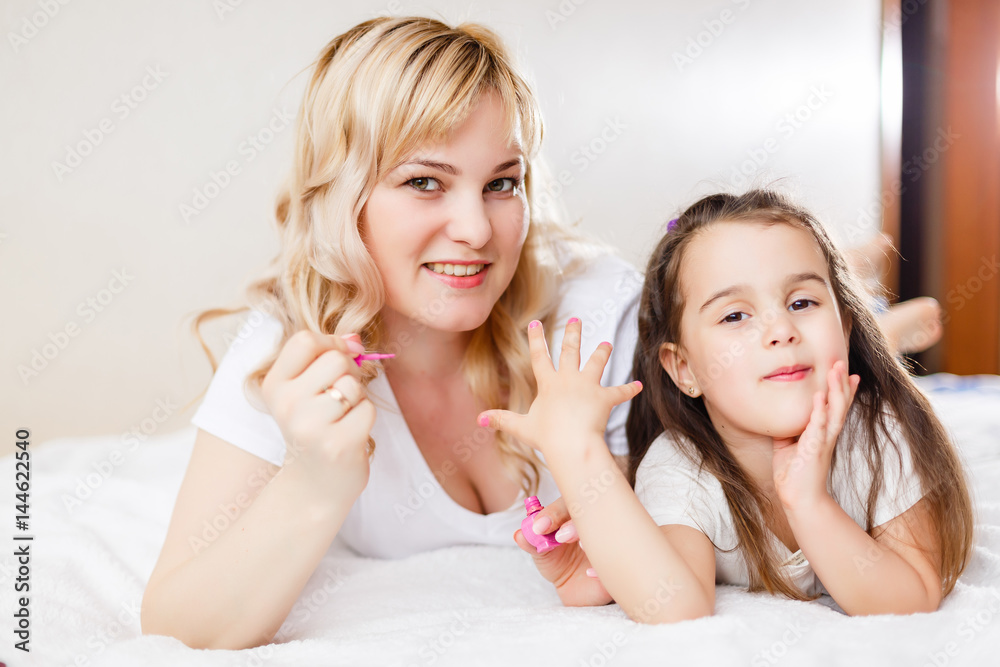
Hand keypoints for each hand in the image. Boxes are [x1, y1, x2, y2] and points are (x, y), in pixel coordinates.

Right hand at [261, 330, 376, 502]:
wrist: (314, 484)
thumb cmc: (315, 428)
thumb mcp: (306, 390)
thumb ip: (325, 357)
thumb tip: (355, 337)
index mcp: (274, 385)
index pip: (304, 340)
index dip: (331, 343)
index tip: (340, 358)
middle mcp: (286, 405)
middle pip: (336, 359)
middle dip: (350, 372)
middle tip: (341, 396)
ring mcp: (310, 427)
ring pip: (353, 385)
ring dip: (357, 398)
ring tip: (342, 417)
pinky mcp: (337, 445)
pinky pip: (367, 409)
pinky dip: (365, 418)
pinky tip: (349, 433)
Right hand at [477, 318, 641, 456]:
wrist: (571, 443)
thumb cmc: (546, 436)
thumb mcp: (521, 427)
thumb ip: (502, 420)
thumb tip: (479, 419)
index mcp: (548, 383)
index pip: (539, 356)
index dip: (536, 339)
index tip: (535, 323)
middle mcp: (568, 379)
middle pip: (570, 351)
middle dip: (572, 334)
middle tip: (576, 319)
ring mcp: (587, 386)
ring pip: (596, 364)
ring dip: (601, 353)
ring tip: (606, 344)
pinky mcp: (604, 398)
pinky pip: (619, 392)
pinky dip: (629, 389)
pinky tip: (639, 385)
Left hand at [513, 497, 611, 606]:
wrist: (574, 587)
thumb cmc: (558, 559)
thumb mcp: (542, 551)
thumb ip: (531, 542)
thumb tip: (519, 534)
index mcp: (577, 513)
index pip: (569, 504)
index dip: (554, 513)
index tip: (539, 527)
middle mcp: (596, 522)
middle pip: (592, 513)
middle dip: (575, 523)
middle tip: (560, 537)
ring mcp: (610, 539)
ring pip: (608, 532)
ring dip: (593, 538)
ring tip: (580, 546)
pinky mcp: (619, 561)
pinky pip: (618, 560)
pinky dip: (603, 566)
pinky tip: (591, 573)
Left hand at [772, 360, 859, 513]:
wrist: (798, 497)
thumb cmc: (794, 473)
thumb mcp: (788, 444)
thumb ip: (789, 429)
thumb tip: (781, 415)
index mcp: (823, 433)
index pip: (835, 407)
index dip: (842, 390)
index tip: (847, 372)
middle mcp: (827, 434)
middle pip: (839, 404)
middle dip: (841, 382)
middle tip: (842, 362)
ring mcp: (822, 441)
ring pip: (834, 411)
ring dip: (835, 390)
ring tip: (836, 371)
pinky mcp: (814, 449)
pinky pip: (817, 426)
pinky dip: (818, 410)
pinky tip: (819, 396)